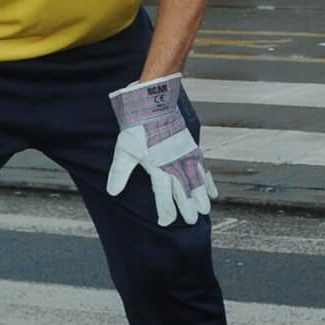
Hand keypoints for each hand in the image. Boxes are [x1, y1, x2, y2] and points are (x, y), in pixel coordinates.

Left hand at [106, 74, 217, 225]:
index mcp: (158, 166)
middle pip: (184, 189)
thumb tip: (113, 193)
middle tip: (193, 221)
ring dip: (201, 195)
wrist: (153, 103)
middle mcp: (174, 162)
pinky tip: (212, 188)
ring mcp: (185, 154)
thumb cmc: (137, 127)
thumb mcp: (124, 150)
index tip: (166, 222)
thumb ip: (119, 173)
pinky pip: (202, 166)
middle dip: (188, 206)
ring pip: (196, 179)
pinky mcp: (191, 147)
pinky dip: (208, 178)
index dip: (165, 209)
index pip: (163, 194)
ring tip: (206, 209)